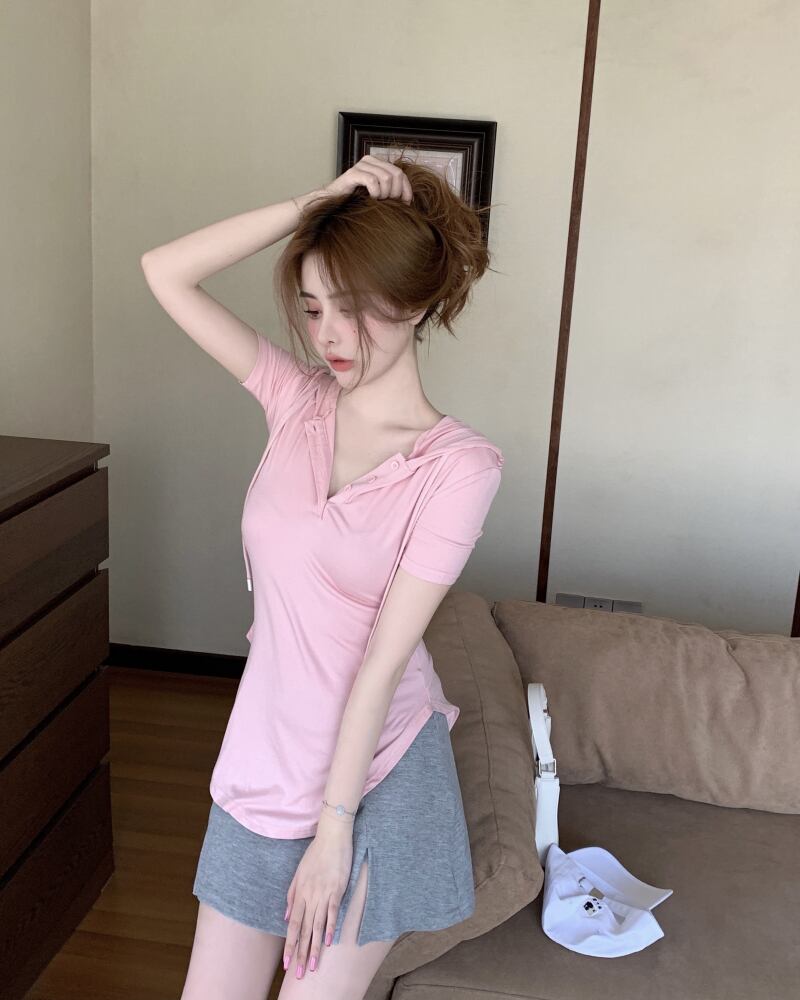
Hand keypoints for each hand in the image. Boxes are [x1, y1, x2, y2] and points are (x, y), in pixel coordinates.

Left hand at [283, 820, 352, 978]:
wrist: (332, 836)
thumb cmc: (315, 853)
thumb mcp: (298, 873)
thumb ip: (291, 895)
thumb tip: (285, 917)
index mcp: (299, 892)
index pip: (292, 925)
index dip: (290, 945)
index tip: (287, 963)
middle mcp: (309, 895)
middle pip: (304, 930)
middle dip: (301, 953)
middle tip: (299, 974)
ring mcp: (323, 893)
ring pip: (317, 925)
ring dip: (315, 947)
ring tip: (313, 966)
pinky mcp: (337, 889)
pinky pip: (332, 912)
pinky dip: (330, 928)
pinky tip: (329, 943)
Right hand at [324, 154, 413, 204]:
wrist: (332, 202)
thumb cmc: (354, 201)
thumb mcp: (377, 196)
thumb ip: (390, 193)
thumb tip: (408, 201)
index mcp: (378, 164)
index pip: (400, 173)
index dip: (406, 189)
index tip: (406, 204)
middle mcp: (370, 161)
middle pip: (396, 174)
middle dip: (396, 192)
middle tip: (389, 203)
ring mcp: (361, 165)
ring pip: (386, 177)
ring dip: (385, 194)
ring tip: (378, 201)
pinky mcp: (352, 173)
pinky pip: (372, 181)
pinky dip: (375, 193)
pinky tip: (371, 199)